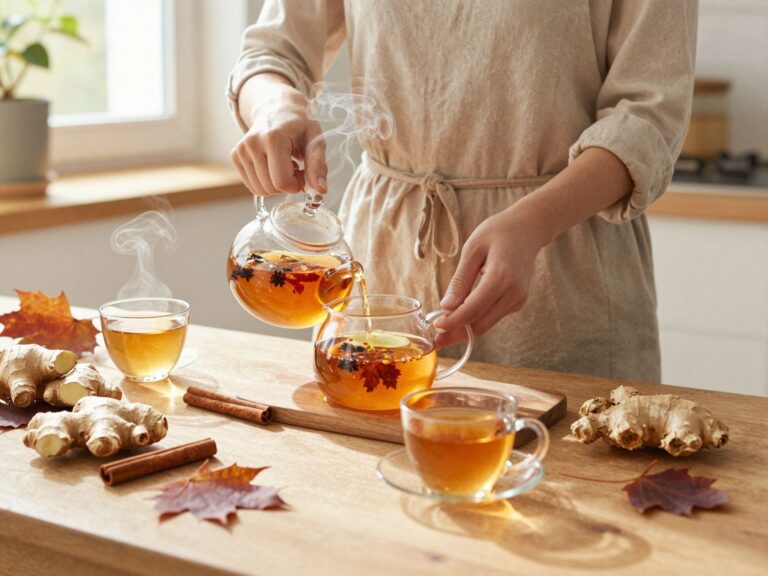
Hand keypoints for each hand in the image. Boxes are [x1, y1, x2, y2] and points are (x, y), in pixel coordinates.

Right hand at [231, 74, 326, 195]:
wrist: (277, 110)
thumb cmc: (299, 126)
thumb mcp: (315, 141)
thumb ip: (318, 165)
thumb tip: (320, 190)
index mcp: (273, 138)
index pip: (282, 182)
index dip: (296, 185)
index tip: (303, 174)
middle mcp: (253, 143)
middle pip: (271, 188)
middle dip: (287, 185)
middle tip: (295, 169)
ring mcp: (241, 150)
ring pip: (260, 190)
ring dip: (276, 185)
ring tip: (284, 166)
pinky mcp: (235, 156)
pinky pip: (252, 186)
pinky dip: (265, 182)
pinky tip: (273, 166)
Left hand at [433, 202, 550, 347]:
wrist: (529, 228)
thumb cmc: (498, 232)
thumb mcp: (473, 249)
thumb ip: (460, 279)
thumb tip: (446, 306)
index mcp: (500, 278)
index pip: (472, 310)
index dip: (452, 322)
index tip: (435, 326)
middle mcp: (513, 293)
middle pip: (481, 325)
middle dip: (457, 334)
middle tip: (436, 340)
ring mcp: (518, 299)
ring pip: (487, 324)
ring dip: (465, 330)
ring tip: (443, 331)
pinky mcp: (518, 301)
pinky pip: (493, 316)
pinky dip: (476, 319)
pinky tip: (460, 315)